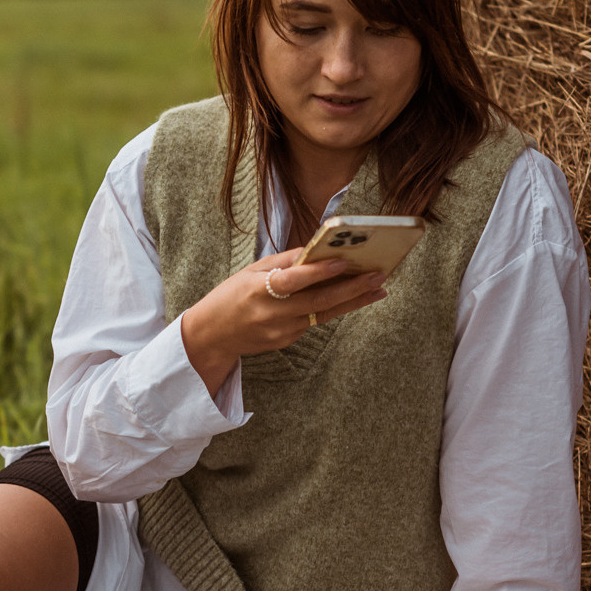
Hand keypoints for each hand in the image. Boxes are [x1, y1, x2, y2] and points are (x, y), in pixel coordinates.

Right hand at [180, 249, 388, 394]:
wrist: (211, 336)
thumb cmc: (231, 296)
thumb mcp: (251, 271)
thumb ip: (284, 261)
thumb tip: (315, 248)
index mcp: (259, 290)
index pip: (294, 280)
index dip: (319, 272)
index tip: (344, 262)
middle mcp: (272, 313)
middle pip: (319, 302)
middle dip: (352, 288)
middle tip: (379, 276)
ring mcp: (281, 331)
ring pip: (323, 314)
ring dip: (353, 301)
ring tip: (379, 289)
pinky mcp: (286, 341)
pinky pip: (312, 322)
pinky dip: (332, 309)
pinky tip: (351, 298)